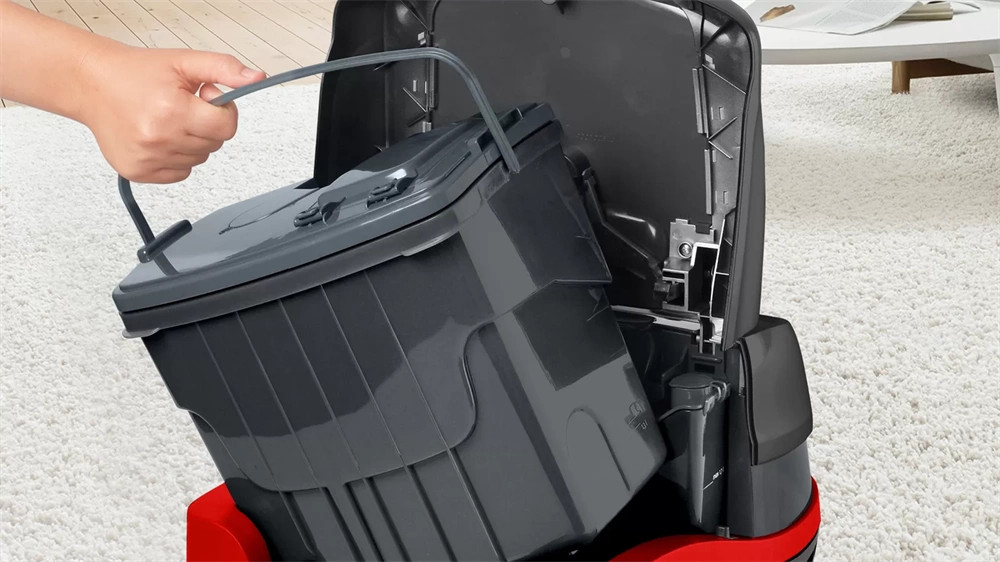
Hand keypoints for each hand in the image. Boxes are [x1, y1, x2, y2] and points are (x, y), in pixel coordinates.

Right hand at [77, 44, 265, 183]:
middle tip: (181, 106)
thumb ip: (224, 69)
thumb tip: (256, 78)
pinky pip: (180, 173)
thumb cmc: (136, 73)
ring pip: (198, 159)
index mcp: (172, 110)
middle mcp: (158, 138)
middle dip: (206, 125)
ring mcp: (147, 159)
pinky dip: (176, 158)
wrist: (92, 84)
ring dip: (191, 142)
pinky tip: (158, 137)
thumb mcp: (184, 62)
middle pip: (214, 145)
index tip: (205, 98)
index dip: (222, 112)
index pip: (226, 127)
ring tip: (166, 119)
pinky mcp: (138, 172)